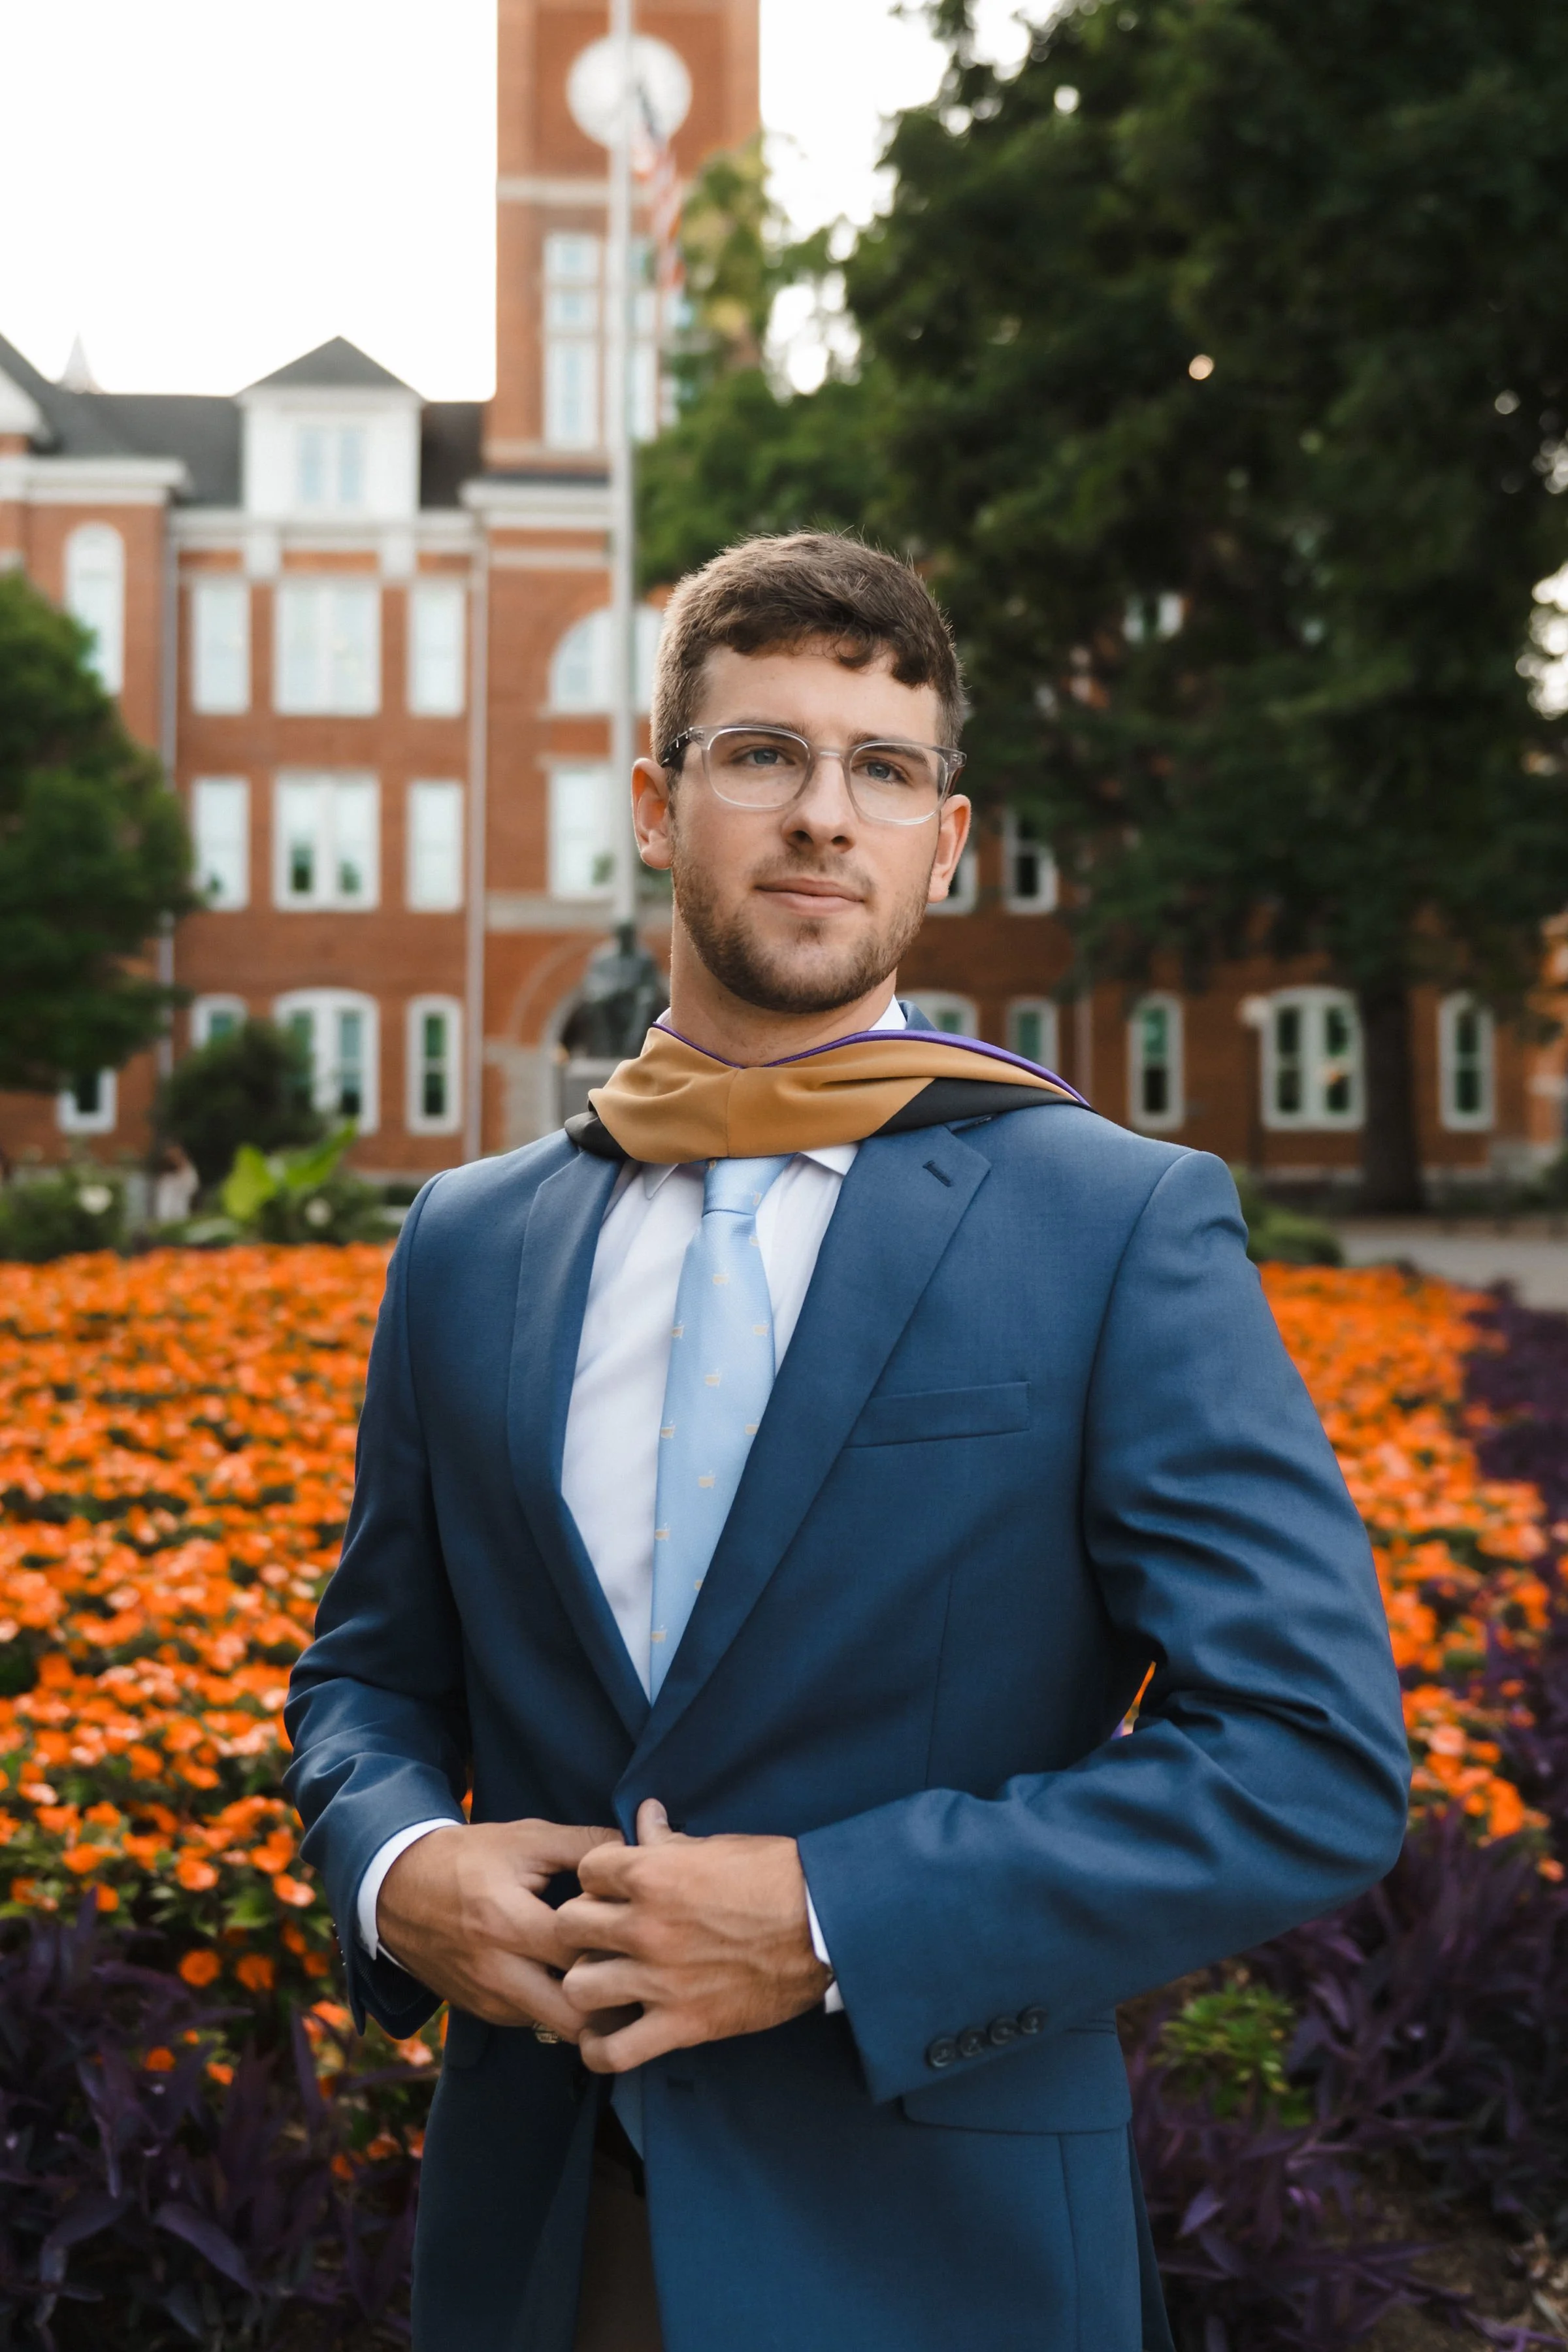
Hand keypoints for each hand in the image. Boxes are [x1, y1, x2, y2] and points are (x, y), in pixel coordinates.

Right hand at [377, 1818, 622, 2038]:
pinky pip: (535, 2021)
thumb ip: (585, 1845)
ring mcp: (488, 1999)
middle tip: (636, 1970)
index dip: (619, 1939)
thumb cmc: (469, 1858)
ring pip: (558, 2027)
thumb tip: (640, 1846)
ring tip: (611, 1976)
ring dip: (589, 2008)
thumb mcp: (526, 1838)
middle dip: (614, 1999)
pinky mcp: (482, 2012)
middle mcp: (497, 1971)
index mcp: (508, 1921)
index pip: (581, 1950)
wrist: (397, 1889)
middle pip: (575, 2014)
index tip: (637, 1925)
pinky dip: (558, 2006)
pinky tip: (572, 1977)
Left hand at [555, 1799, 832, 2073]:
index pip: (587, 1870)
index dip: (599, 1878)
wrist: (825, 1925)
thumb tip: (644, 1815)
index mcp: (654, 1874)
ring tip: (606, 1980)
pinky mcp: (682, 2025)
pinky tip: (607, 2034)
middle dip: (582, 1927)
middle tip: (604, 1933)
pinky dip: (600, 2049)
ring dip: (587, 1982)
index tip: (614, 1888)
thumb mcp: (719, 1847)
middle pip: (568, 1926)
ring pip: (578, 1987)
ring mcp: (660, 1979)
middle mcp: (647, 1926)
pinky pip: (614, 2052)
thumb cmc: (777, 1876)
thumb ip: (670, 1840)